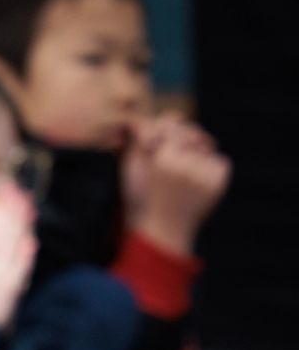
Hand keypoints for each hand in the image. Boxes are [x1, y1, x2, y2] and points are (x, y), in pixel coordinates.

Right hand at [122, 115, 229, 257]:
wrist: (161, 231)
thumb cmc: (141, 199)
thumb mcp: (130, 168)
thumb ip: (140, 139)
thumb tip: (149, 118)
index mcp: (162, 160)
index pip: (173, 122)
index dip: (166, 130)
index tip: (160, 142)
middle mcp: (185, 165)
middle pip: (193, 132)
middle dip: (184, 140)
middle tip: (175, 159)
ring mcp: (204, 175)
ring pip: (208, 145)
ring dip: (198, 153)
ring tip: (186, 173)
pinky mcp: (218, 183)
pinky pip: (219, 162)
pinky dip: (211, 168)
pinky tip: (197, 182)